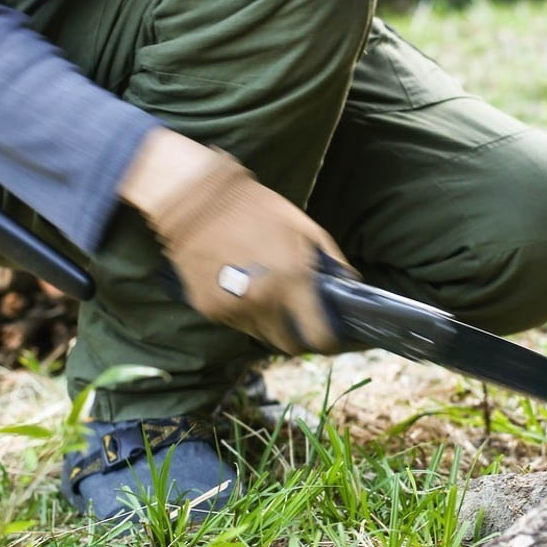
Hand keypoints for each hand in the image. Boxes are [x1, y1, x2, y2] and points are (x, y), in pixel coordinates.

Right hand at [126, 134, 349, 353]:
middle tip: (302, 321)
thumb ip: (331, 260)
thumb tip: (349, 284)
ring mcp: (232, 309)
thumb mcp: (304, 227)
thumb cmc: (256, 208)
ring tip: (270, 296)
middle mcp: (262, 302)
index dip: (330, 342)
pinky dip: (244, 312)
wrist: (197, 201)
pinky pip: (235, 322)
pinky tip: (242, 288)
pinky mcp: (208, 309)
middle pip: (288, 345)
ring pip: (260, 334)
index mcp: (291, 281)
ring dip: (271, 324)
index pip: (318, 336)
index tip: (332, 338)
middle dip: (300, 337)